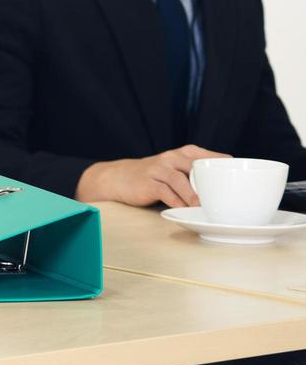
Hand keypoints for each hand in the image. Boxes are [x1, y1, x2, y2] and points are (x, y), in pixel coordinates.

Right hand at [75, 145, 230, 207]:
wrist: (120, 177)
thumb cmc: (156, 177)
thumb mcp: (178, 170)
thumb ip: (200, 176)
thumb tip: (231, 193)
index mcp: (186, 153)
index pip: (215, 158)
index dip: (230, 170)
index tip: (245, 185)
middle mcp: (173, 157)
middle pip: (199, 168)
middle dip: (214, 184)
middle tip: (229, 199)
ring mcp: (160, 169)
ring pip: (182, 181)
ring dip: (194, 196)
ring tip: (204, 207)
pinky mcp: (149, 182)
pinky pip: (166, 193)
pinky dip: (177, 203)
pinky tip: (183, 210)